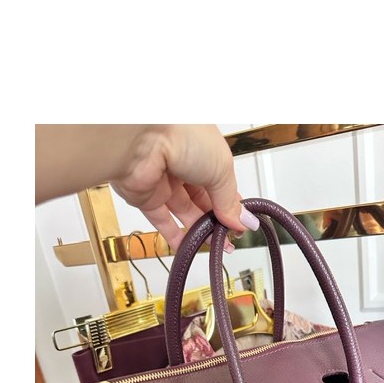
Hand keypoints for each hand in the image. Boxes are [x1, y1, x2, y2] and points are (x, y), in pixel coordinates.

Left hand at [108, 124, 259, 250]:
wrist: (141, 137)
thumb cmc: (183, 135)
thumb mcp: (221, 170)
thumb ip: (229, 201)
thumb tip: (242, 221)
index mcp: (203, 149)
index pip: (220, 181)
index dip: (231, 202)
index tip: (241, 222)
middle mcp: (182, 162)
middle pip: (202, 198)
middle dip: (217, 220)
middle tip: (230, 238)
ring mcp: (162, 179)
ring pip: (183, 210)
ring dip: (199, 229)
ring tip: (215, 245)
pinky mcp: (144, 196)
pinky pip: (161, 219)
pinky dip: (174, 235)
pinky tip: (189, 247)